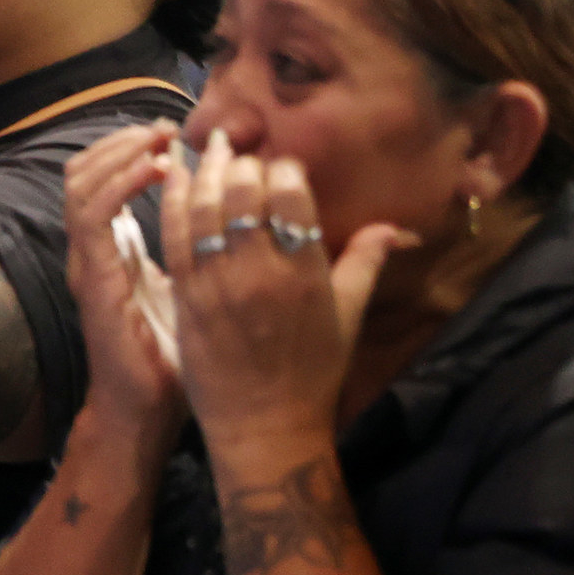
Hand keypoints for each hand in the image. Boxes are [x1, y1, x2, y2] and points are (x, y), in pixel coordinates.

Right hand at [64, 124, 186, 437]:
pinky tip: (155, 171)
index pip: (101, 180)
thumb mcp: (188, 289)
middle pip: (82, 171)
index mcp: (112, 250)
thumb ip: (192, 249)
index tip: (171, 133)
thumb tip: (227, 214)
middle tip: (164, 129)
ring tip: (157, 141)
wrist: (147, 413)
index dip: (129, 149)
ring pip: (81, 184)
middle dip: (122, 141)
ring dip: (119, 154)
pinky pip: (94, 217)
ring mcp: (87, 265)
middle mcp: (92, 252)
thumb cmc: (174, 357)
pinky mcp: (94, 280)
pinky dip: (121, 184)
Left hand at [163, 130, 414, 465]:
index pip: (291, 194)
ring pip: (204, 207)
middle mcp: (261, 272)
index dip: (283, 169)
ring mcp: (217, 284)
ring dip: (204, 170)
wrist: (264, 426)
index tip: (280, 166)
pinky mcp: (185, 295)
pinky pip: (173, 234)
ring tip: (208, 148)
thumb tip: (402, 229)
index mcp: (307, 273)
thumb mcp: (348, 315)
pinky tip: (172, 174)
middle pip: (243, 192)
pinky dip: (172, 198)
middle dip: (241, 163)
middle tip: (240, 152)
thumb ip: (367, 261)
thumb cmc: (312, 372)